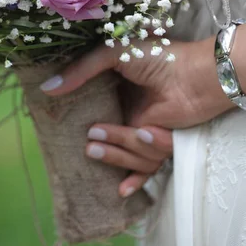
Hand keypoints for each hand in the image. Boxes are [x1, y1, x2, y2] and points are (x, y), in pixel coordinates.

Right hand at [40, 36, 232, 195]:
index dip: (75, 125)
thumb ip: (81, 71)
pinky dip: (136, 179)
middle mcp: (128, 112)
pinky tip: (123, 190)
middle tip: (87, 147)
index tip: (56, 132)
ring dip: (122, 152)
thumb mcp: (114, 55)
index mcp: (116, 91)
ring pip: (128, 155)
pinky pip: (148, 167)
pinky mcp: (162, 145)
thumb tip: (46, 88)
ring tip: (114, 141)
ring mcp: (145, 130)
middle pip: (108, 141)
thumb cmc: (159, 58)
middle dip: (101, 149)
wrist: (198, 74)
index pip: (90, 113)